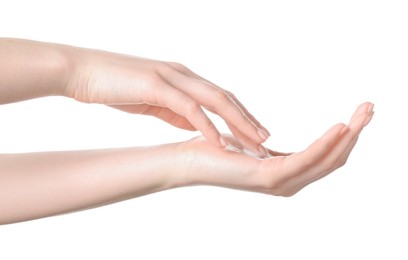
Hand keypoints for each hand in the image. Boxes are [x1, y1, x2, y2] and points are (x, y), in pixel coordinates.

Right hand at [64, 48, 269, 153]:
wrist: (81, 71)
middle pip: (226, 97)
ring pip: (215, 100)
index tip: (255, 135)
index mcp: (183, 78)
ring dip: (238, 123)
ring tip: (256, 142)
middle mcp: (183, 74)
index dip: (240, 116)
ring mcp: (172, 78)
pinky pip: (189, 108)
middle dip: (248, 120)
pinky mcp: (157, 85)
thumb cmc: (114, 86)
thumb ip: (175, 112)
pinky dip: (208, 126)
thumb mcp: (152, 102)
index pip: (220, 97)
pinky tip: (220, 142)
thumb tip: (196, 126)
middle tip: (267, 141)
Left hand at [175, 102, 373, 195]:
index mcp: (284, 173)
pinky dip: (326, 143)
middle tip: (371, 108)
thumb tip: (270, 141)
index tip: (360, 111)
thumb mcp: (250, 146)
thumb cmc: (214, 148)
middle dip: (355, 133)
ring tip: (363, 114)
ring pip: (326, 160)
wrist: (188, 158)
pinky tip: (340, 127)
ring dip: (348, 137)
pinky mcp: (270, 177)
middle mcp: (287, 182)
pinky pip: (306, 159)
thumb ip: (265, 149)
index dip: (345, 135)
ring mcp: (280, 182)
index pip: (325, 156)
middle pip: (333, 159)